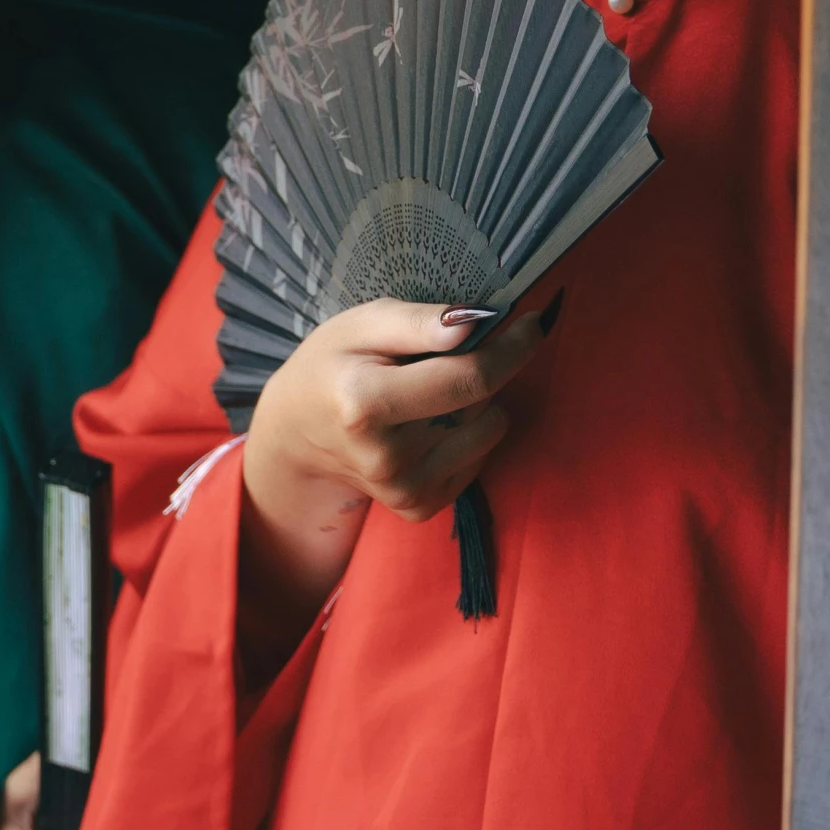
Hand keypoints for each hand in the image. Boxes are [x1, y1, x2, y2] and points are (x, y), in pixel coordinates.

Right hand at [241, 301, 546, 620]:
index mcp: (364, 403)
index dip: (511, 348)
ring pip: (489, 430)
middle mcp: (386, 457)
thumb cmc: (329, 366)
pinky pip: (479, 459)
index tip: (533, 322)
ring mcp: (404, 489)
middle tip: (464, 347)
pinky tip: (431, 422)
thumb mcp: (359, 325)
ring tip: (434, 389)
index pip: (468, 377)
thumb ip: (416, 321)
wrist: (296, 435)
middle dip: (491, 366)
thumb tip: (473, 325)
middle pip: (483, 403)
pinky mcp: (419, 507)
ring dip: (479, 402)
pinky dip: (469, 434)